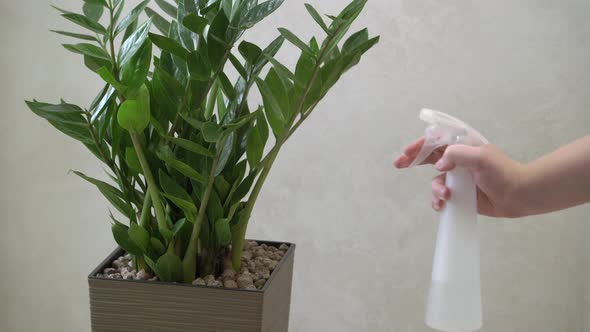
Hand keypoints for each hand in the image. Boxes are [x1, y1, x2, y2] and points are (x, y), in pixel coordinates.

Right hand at [394, 137, 525, 217]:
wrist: (518, 195)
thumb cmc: (503, 172)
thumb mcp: (481, 157)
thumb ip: (457, 155)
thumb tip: (439, 165)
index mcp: (463, 145)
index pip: (436, 140)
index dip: (420, 145)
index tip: (407, 152)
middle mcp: (458, 160)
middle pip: (429, 157)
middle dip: (413, 160)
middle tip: (399, 163)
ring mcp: (458, 177)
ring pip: (435, 180)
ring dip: (435, 188)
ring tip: (445, 196)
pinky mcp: (459, 193)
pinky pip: (441, 195)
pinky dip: (438, 200)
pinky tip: (442, 205)